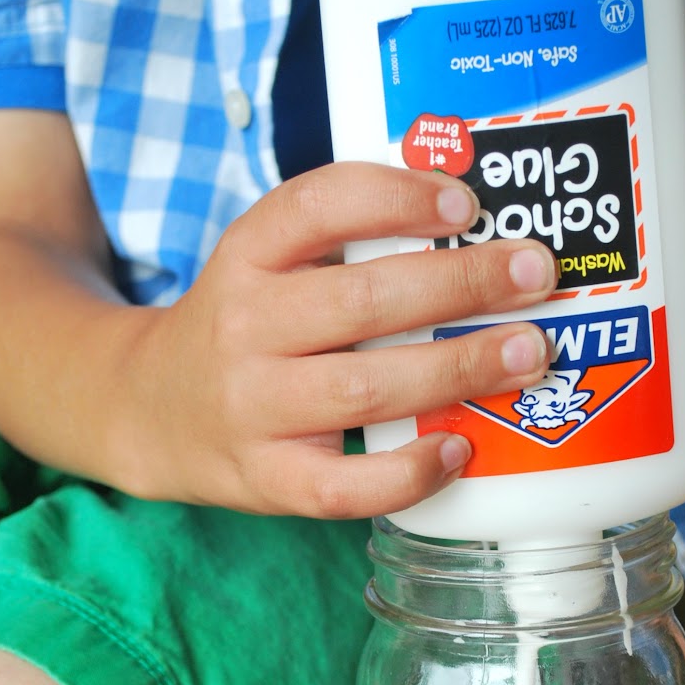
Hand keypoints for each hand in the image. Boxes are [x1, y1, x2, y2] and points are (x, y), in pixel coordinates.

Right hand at [129, 161, 557, 516]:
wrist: (149, 410)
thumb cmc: (243, 328)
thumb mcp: (266, 263)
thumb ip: (345, 242)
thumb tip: (475, 228)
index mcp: (246, 255)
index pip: (318, 205)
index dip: (396, 197)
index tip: (466, 203)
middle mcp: (243, 326)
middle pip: (363, 300)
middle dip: (462, 284)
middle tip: (535, 274)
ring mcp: (251, 408)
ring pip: (365, 387)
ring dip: (458, 367)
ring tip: (526, 352)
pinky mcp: (266, 479)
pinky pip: (344, 486)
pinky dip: (409, 472)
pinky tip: (458, 446)